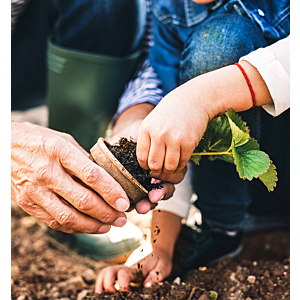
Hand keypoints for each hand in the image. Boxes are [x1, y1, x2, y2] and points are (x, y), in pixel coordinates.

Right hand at [11, 122, 130, 233]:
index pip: (92, 176)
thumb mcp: (63, 140)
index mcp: (60, 151)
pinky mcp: (27, 203)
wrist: (3, 145)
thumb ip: (83, 159)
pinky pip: (54, 222)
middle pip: (83, 200)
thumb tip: (106, 178)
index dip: (112, 191)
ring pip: (69, 217)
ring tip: (109, 226)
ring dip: (93, 226)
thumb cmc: (38, 140)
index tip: (125, 202)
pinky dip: (74, 228)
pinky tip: (89, 227)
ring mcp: (35, 190)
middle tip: (122, 218)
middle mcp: (47, 172)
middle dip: (107, 213)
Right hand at [95, 249, 172, 292]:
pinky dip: (101, 283)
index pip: (124, 273)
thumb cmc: (161, 260)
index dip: (122, 284)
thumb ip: (156, 275)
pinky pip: (107, 276)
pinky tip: (102, 292)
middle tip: (112, 294)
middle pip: (109, 271)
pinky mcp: (121, 274)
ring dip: (100, 282)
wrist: (158, 250)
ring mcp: (122, 271)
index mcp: (136, 268)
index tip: (127, 292)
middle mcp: (126, 269)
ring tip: (100, 294)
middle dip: (107, 283)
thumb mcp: (164, 267)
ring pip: (105, 272)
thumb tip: (147, 285)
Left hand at [136, 80, 209, 177]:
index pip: (141, 157)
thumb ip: (147, 140)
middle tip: (161, 170)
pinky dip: (180, 165)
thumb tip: (145, 165)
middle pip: (154, 165)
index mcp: (146, 129)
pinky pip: (182, 162)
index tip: (150, 166)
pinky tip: (180, 160)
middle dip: (157, 171)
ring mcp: (174, 139)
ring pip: (169, 167)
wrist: (193, 99)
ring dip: (170, 170)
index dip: (145, 166)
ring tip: (171, 165)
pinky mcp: (189, 143)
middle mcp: (159, 134)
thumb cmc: (171, 113)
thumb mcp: (152, 122)